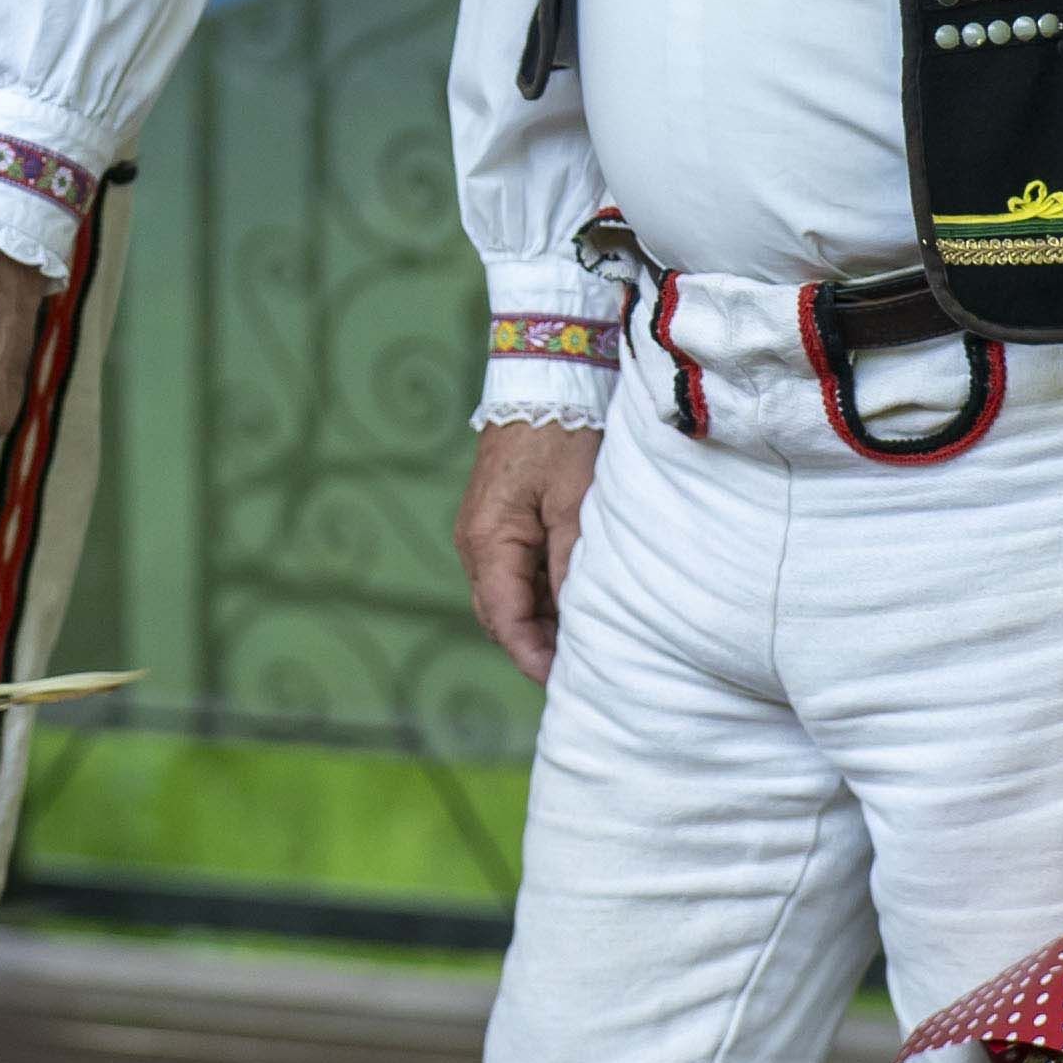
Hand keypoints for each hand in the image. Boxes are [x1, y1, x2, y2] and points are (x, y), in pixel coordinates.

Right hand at [456, 421, 601, 681]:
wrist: (543, 380)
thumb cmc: (562, 435)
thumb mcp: (577, 502)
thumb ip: (573, 564)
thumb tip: (579, 620)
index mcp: (488, 542)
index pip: (505, 621)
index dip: (534, 658)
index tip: (568, 682)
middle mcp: (474, 544)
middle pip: (500, 616)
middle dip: (538, 646)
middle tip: (586, 668)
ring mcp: (482, 534)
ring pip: (508, 598)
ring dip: (541, 621)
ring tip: (588, 638)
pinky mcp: (497, 523)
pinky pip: (514, 574)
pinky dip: (541, 594)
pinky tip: (576, 599)